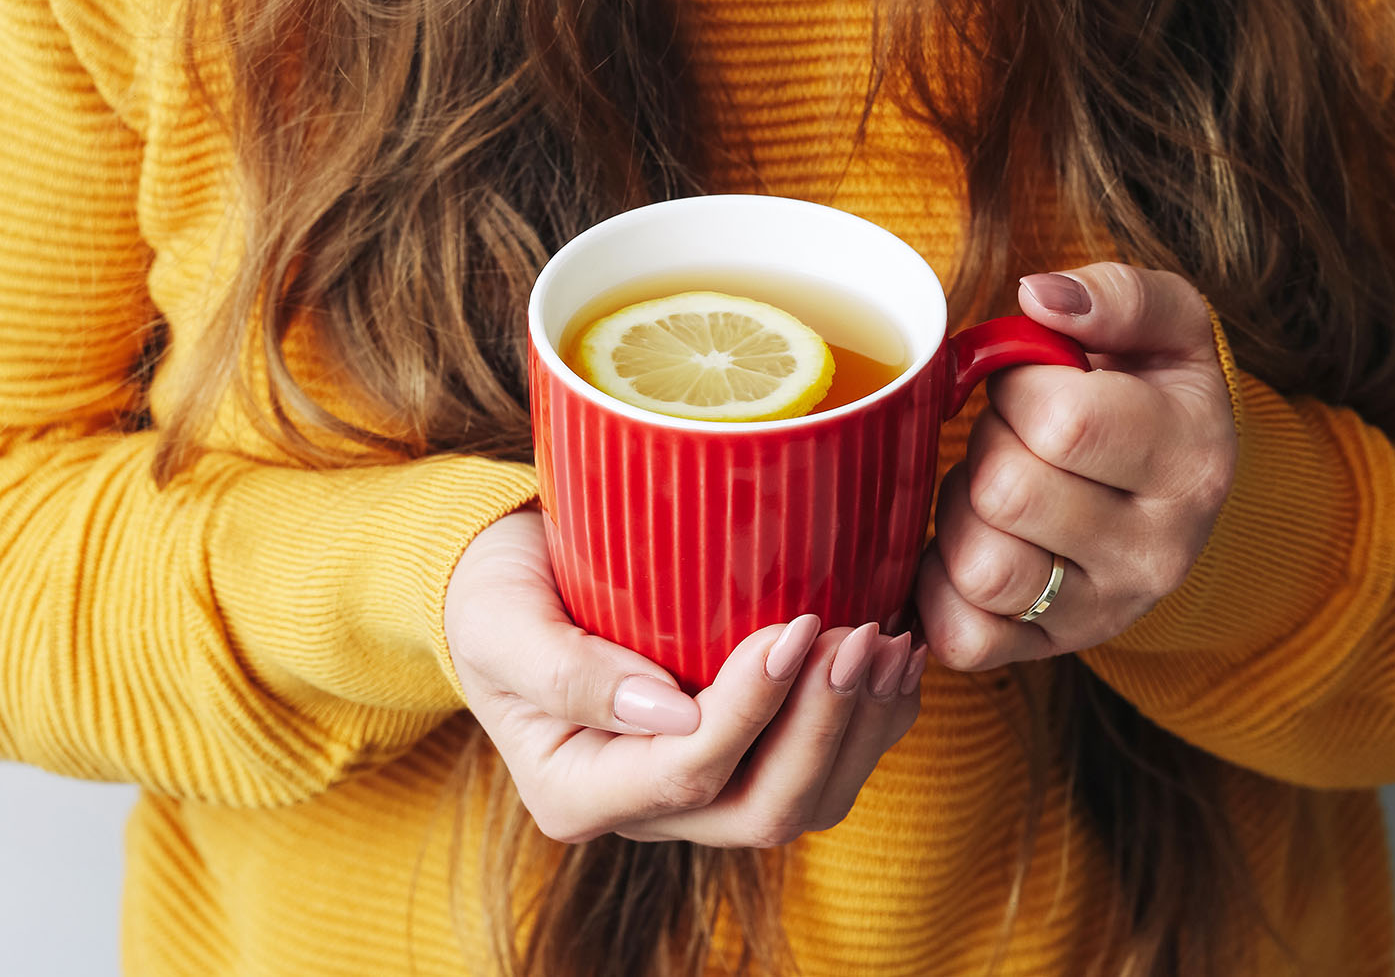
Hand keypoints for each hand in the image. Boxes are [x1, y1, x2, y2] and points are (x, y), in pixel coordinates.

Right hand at [444, 510, 925, 845]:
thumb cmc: (496, 594)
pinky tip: (898, 657)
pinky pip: (825, 765)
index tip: (794, 626)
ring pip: (807, 799)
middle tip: (858, 638)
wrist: (509, 582)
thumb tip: (667, 710)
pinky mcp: (741, 756)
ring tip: (888, 642)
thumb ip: (566, 670)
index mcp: (578, 792)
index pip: (688, 773)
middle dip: (825, 727)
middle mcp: (646, 811)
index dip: (754, 708)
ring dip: (860, 727)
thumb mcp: (499, 622)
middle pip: (762, 809)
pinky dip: (872, 718)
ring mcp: (700, 792)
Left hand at [916, 262, 1236, 668]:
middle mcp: (1157, 552)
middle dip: (985, 446)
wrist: (1175, 492)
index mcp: (1192, 462)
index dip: (1018, 387)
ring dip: (960, 514)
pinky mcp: (1047, 653)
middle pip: (1008, 493)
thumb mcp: (1165, 327)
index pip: (1064, 422)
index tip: (1030, 384)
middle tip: (1009, 436)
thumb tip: (1040, 295)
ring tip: (993, 491)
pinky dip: (939, 586)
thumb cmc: (1151, 394)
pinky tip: (967, 544)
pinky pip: (961, 636)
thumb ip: (1116, 296)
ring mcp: (1102, 614)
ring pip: (981, 567)